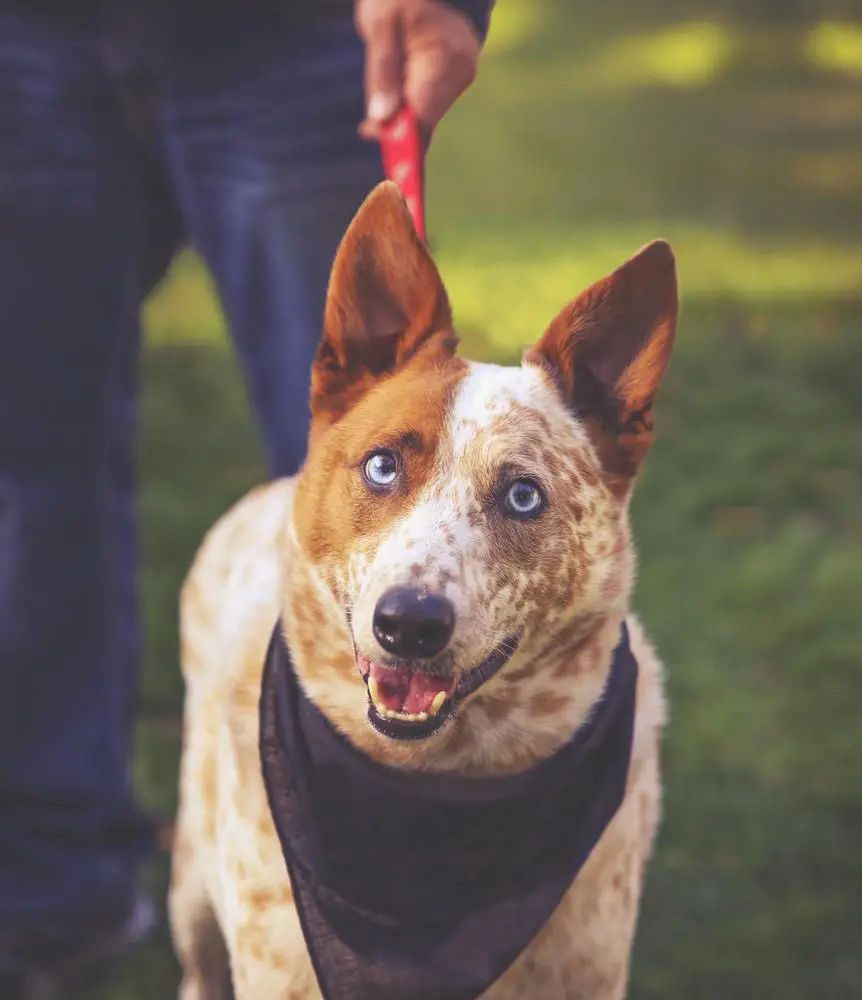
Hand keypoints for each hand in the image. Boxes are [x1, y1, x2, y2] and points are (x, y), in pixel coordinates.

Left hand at [356, 0, 480, 144]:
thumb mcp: (381, 23)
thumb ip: (382, 72)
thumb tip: (381, 120)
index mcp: (446, 60)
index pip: (423, 115)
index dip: (400, 138)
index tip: (373, 143)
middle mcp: (460, 74)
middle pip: (426, 121)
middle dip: (396, 130)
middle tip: (366, 130)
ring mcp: (459, 78)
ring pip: (425, 116)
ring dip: (399, 118)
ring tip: (378, 103)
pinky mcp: (451, 79)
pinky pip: (427, 105)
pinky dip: (406, 109)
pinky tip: (390, 102)